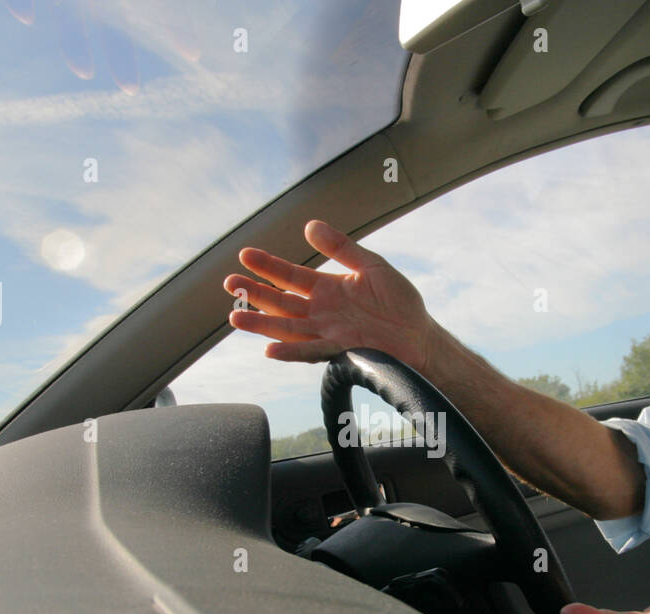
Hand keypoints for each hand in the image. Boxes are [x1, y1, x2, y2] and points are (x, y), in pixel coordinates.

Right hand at [224, 219, 438, 370]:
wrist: (420, 334)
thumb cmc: (398, 302)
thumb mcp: (370, 265)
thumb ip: (341, 247)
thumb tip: (310, 225)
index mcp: (326, 289)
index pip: (290, 275)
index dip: (268, 266)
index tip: (245, 255)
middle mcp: (321, 312)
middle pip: (280, 302)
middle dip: (254, 293)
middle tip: (230, 283)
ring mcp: (327, 332)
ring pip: (286, 328)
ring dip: (261, 323)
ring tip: (235, 316)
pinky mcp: (339, 350)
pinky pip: (310, 351)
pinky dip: (290, 352)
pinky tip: (270, 350)